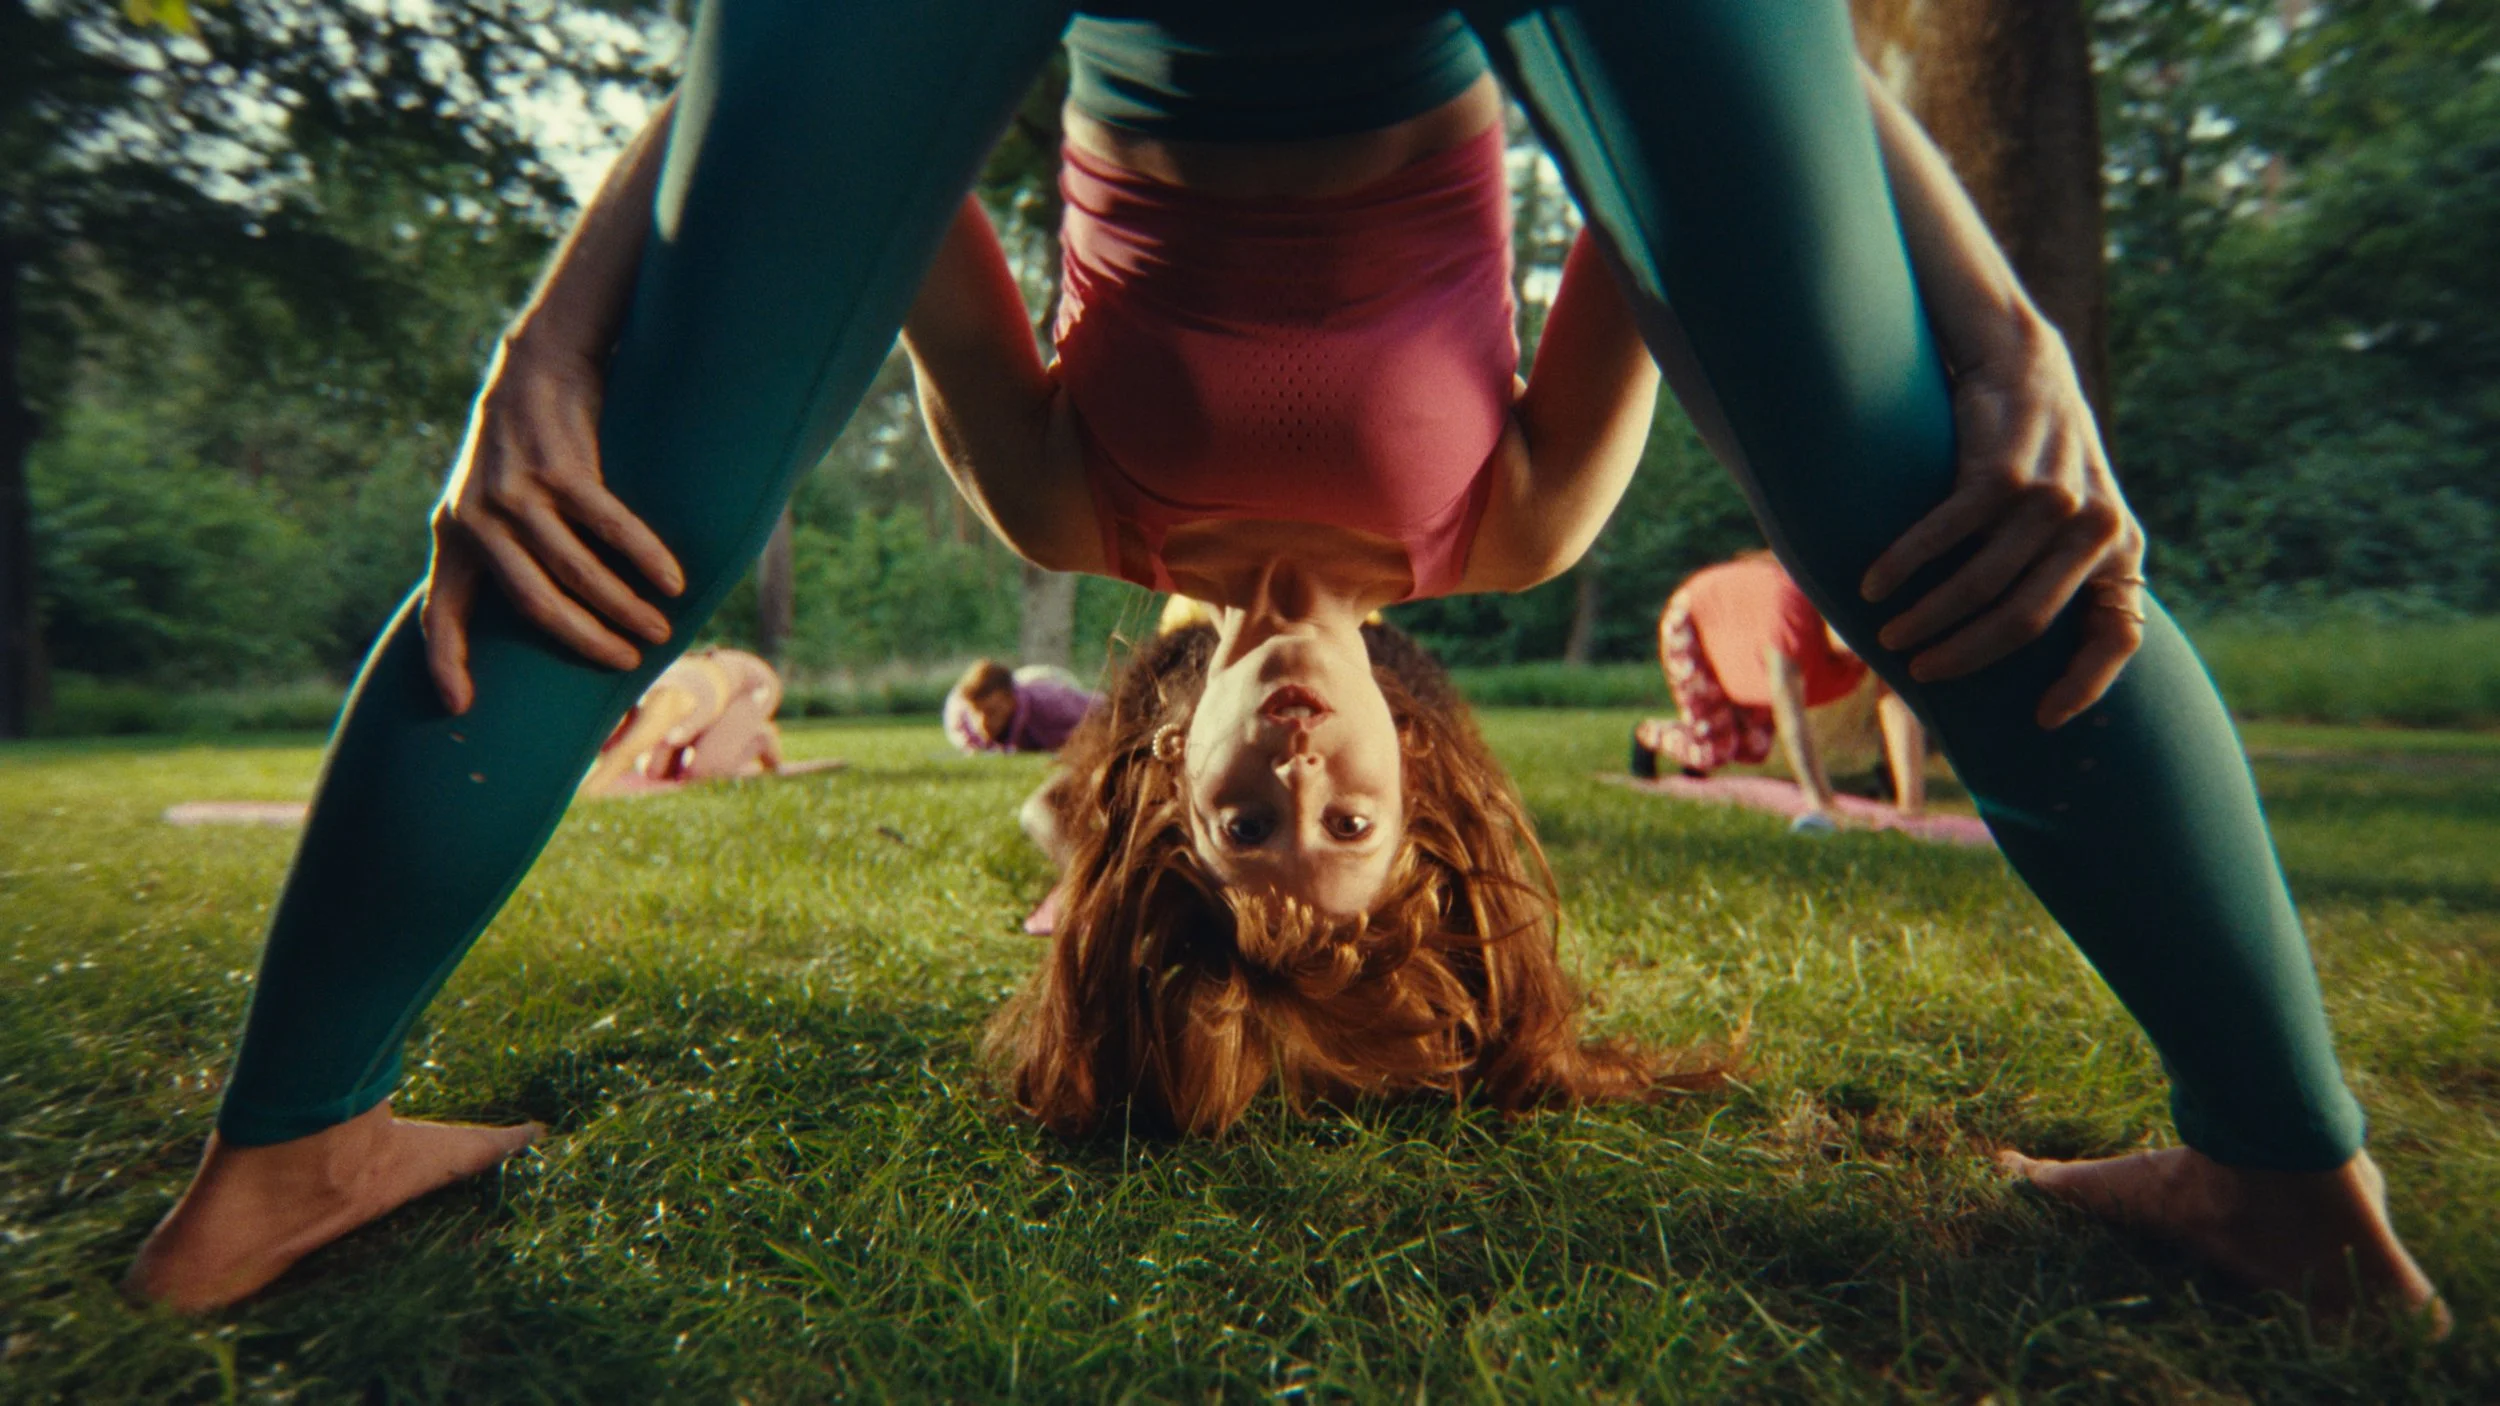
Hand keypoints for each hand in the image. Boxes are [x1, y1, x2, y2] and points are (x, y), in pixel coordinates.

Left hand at [422, 336, 684, 713]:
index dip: (445, 662)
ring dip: (624, 607)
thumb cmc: (519, 447)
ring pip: (578, 572)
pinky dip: (645, 559)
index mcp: (454, 535)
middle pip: (536, 605)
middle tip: (626, 662)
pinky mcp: (561, 470)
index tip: (458, 707)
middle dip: (586, 641)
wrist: (533, 369)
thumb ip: (493, 552)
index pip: (440, 612)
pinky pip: (610, 529)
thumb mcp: (483, 500)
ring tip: (660, 630)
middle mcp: (479, 520)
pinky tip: (673, 581)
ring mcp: (520, 494)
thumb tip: (533, 617)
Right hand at [1857, 318, 2146, 729]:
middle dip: (1965, 656)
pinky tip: (1873, 583)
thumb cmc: (2035, 451)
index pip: (2121, 635)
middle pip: (2026, 621)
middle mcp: (2096, 527)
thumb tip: (2013, 649)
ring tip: (1886, 634)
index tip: (2041, 718)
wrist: (2023, 360)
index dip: (2086, 685)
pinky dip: (1903, 566)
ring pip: (1980, 586)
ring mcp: (2052, 499)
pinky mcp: (2005, 473)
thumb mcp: (2073, 509)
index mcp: (2121, 547)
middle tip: (1919, 672)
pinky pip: (1946, 538)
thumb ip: (2063, 570)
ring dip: (1925, 618)